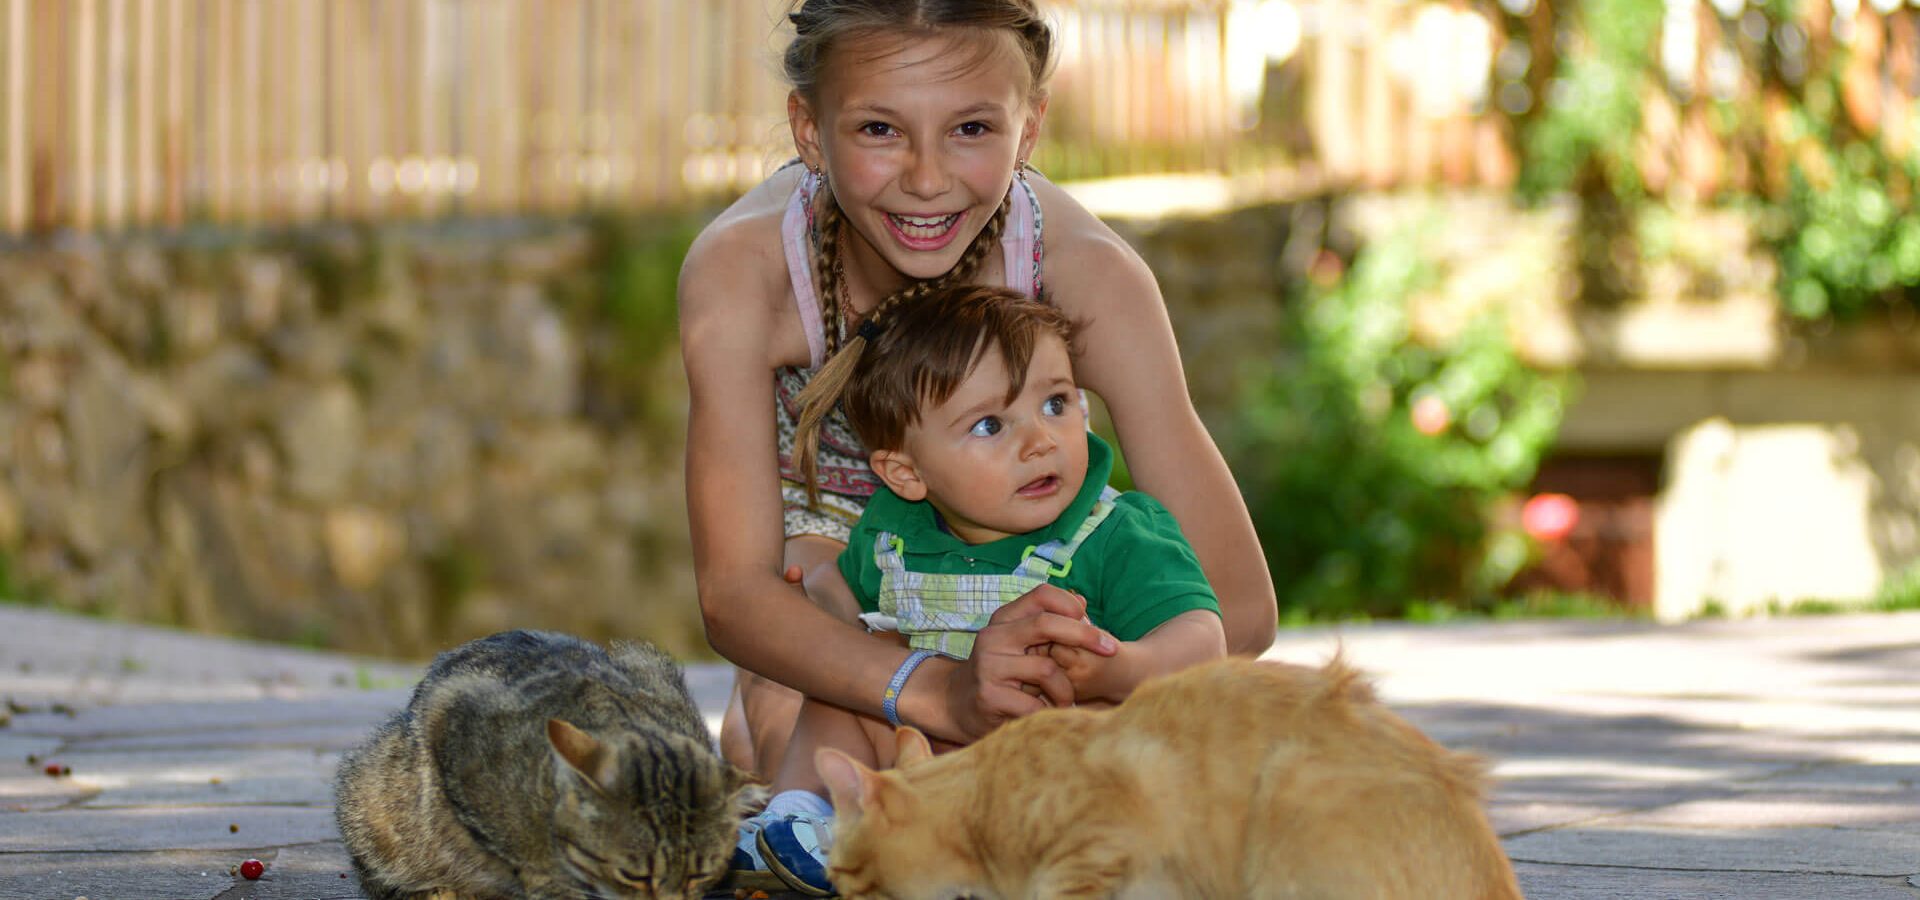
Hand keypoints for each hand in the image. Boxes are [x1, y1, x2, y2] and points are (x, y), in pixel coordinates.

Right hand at [940, 584, 1117, 740]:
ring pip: (1047, 669)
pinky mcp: (989, 697)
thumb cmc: (1002, 672)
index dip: (1072, 604)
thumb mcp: (1019, 642)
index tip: (1095, 622)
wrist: (957, 705)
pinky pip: (1035, 705)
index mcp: (1003, 619)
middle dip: (1085, 635)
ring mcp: (988, 667)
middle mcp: (992, 637)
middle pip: (1046, 624)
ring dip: (1066, 689)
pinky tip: (1047, 715)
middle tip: (1110, 650)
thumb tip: (1082, 602)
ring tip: (1064, 701)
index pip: (1041, 595)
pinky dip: (1049, 711)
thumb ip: (1048, 623)